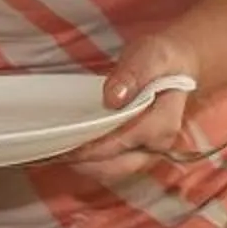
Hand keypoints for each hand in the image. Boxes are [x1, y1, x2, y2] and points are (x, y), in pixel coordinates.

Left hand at [57, 35, 200, 177]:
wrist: (172, 67)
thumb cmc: (160, 61)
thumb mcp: (149, 55)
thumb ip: (133, 74)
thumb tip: (113, 98)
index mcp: (163, 125)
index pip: (121, 143)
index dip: (91, 146)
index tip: (64, 139)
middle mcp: (156, 148)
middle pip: (114, 167)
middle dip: (83, 162)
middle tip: (54, 147)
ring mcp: (146, 155)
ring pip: (110, 172)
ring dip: (83, 165)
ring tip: (57, 149)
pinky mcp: (135, 155)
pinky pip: (109, 166)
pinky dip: (89, 162)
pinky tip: (70, 148)